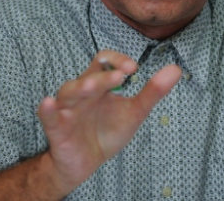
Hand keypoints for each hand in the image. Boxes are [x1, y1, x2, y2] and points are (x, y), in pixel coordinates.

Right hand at [37, 50, 181, 193]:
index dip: (117, 60)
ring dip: (81, 88)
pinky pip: (49, 116)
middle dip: (105, 76)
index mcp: (99, 84)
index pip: (104, 61)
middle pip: (89, 76)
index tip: (134, 68)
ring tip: (92, 86)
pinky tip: (47, 102)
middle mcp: (82, 92)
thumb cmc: (107, 131)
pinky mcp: (57, 128)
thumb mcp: (134, 112)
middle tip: (123, 75)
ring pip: (69, 92)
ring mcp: (68, 109)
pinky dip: (47, 109)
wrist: (87, 162)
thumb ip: (153, 92)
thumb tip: (176, 69)